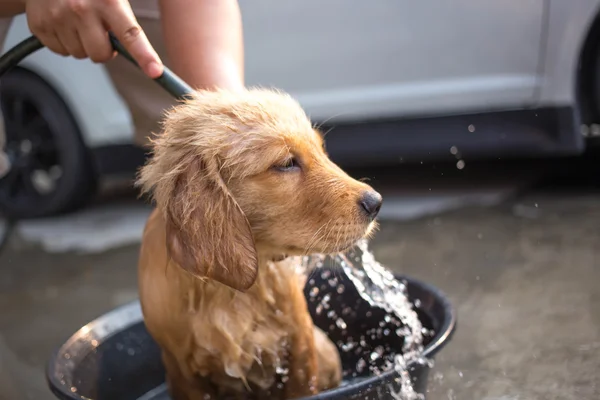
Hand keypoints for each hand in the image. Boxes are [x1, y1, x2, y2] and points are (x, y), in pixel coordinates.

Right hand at [23, 0, 163, 77]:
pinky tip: (63, 23)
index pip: (131, 35)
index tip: (155, 72)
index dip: (145, 55)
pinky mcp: (40, 25)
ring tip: (78, 22)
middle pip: (100, 55)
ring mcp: (58, 17)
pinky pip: (60, 51)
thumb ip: (124, 22)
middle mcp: (82, 9)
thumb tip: (139, 55)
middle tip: (99, 32)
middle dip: (103, 50)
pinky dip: (64, 42)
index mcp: (108, 1)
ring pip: (79, 54)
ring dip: (82, 44)